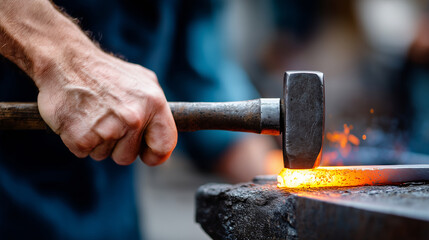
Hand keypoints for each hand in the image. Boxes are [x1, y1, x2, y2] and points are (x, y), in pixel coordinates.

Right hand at [36, 48, 176, 165]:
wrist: (64, 59)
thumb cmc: (104, 72)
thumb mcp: (141, 81)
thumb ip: (156, 108)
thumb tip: (163, 133)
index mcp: (154, 103)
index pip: (164, 145)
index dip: (154, 154)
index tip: (145, 153)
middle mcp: (135, 118)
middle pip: (128, 157)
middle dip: (115, 145)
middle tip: (104, 119)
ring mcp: (108, 129)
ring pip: (103, 155)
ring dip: (95, 141)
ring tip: (90, 114)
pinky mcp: (82, 138)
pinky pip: (83, 153)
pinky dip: (76, 140)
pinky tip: (75, 118)